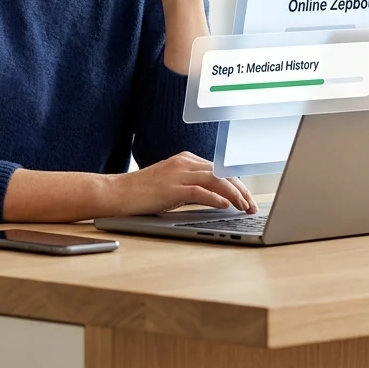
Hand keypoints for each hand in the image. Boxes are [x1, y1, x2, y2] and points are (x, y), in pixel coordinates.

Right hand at [103, 152, 257, 216]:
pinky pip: (200, 190)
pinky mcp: (170, 188)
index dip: (238, 184)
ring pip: (215, 179)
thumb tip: (218, 200)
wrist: (116, 193)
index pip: (220, 169)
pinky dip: (216, 198)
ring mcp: (177, 174)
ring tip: (244, 208)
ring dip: (234, 195)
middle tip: (252, 206)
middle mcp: (184, 163)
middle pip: (223, 172)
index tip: (248, 199)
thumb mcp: (172, 186)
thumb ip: (193, 187)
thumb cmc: (142, 193)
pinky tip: (226, 206)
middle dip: (241, 190)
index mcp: (186, 160)